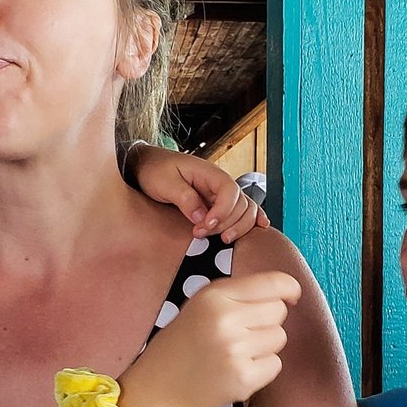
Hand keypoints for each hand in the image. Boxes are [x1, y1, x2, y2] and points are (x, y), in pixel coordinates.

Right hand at [118, 270, 300, 406]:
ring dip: (263, 346)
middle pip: (278, 311)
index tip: (291, 296)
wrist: (157, 389)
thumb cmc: (182, 343)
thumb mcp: (201, 305)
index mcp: (214, 295)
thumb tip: (287, 293)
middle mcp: (226, 319)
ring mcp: (236, 351)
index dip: (288, 289)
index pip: (273, 283)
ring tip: (234, 353)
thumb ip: (238, 293)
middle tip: (241, 333)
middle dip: (267, 320)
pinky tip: (236, 370)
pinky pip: (275, 364)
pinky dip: (261, 368)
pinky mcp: (244, 379)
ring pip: (279, 338)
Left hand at [126, 143, 269, 242]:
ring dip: (239, 226)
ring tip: (223, 240)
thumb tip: (201, 217)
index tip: (206, 226)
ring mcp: (220, 193)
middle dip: (227, 223)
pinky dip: (252, 219)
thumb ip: (184, 198)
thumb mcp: (165, 183)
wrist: (146, 165)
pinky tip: (261, 227)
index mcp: (209, 173)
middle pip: (242, 204)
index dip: (223, 212)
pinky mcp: (216, 203)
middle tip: (201, 235)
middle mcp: (219, 183)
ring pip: (245, 209)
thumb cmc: (154, 170)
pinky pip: (240, 210)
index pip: (230, 192)